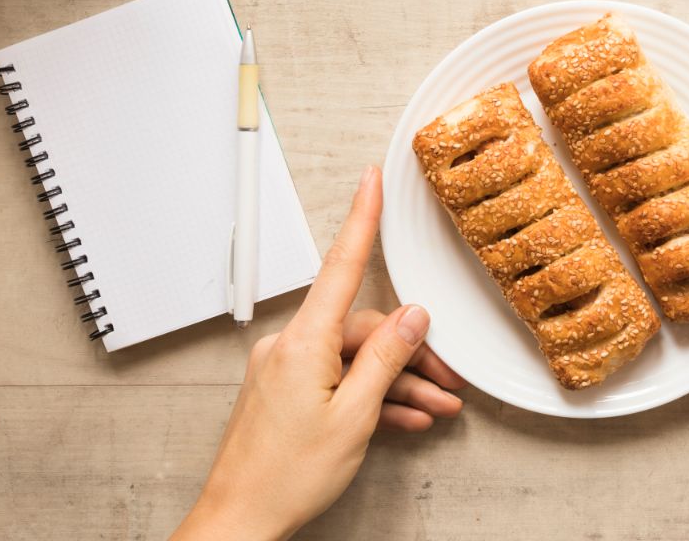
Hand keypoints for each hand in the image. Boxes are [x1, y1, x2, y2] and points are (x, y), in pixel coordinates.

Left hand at [173, 166, 466, 540]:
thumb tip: (412, 316)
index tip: (371, 181)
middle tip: (447, 382)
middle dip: (409, 355)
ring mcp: (285, 370)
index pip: (341, 266)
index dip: (361, 218)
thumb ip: (387, 359)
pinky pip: (337, 380)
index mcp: (303, 343)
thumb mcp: (355, 417)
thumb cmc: (286, 476)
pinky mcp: (286, 391)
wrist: (240, 522)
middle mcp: (290, 347)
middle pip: (363, 329)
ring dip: (396, 384)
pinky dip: (369, 397)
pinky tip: (402, 419)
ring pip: (355, 360)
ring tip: (435, 409)